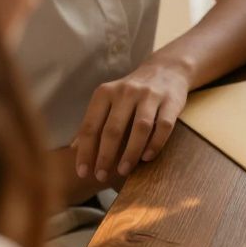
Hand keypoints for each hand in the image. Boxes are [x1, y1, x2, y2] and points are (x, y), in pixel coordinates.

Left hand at [72, 58, 190, 181]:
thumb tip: (74, 148)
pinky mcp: (171, 102)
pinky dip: (155, 144)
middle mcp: (126, 92)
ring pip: (140, 128)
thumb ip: (93, 122)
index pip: (91, 126)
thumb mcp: (108, 100)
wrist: (167, 70)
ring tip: (123, 171)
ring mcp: (150, 96)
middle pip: (113, 129)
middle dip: (105, 156)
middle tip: (101, 176)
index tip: (82, 172)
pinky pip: (163, 126)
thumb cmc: (132, 92)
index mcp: (105, 93)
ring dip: (130, 153)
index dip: (85, 151)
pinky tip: (147, 158)